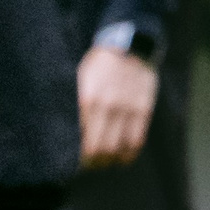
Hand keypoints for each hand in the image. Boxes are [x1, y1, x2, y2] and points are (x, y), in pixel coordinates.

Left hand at [78, 45, 158, 168]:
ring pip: (118, 149)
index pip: (82, 140)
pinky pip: (136, 141)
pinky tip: (122, 156)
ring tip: (104, 161)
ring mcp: (127, 108)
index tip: (75, 161)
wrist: (129, 45)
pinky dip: (128, 154)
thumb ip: (75, 106)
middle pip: (100, 150)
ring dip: (110, 161)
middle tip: (89, 164)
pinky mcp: (143, 109)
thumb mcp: (79, 80)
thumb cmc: (99, 65)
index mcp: (87, 99)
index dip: (78, 157)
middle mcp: (108, 106)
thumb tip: (65, 134)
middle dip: (93, 163)